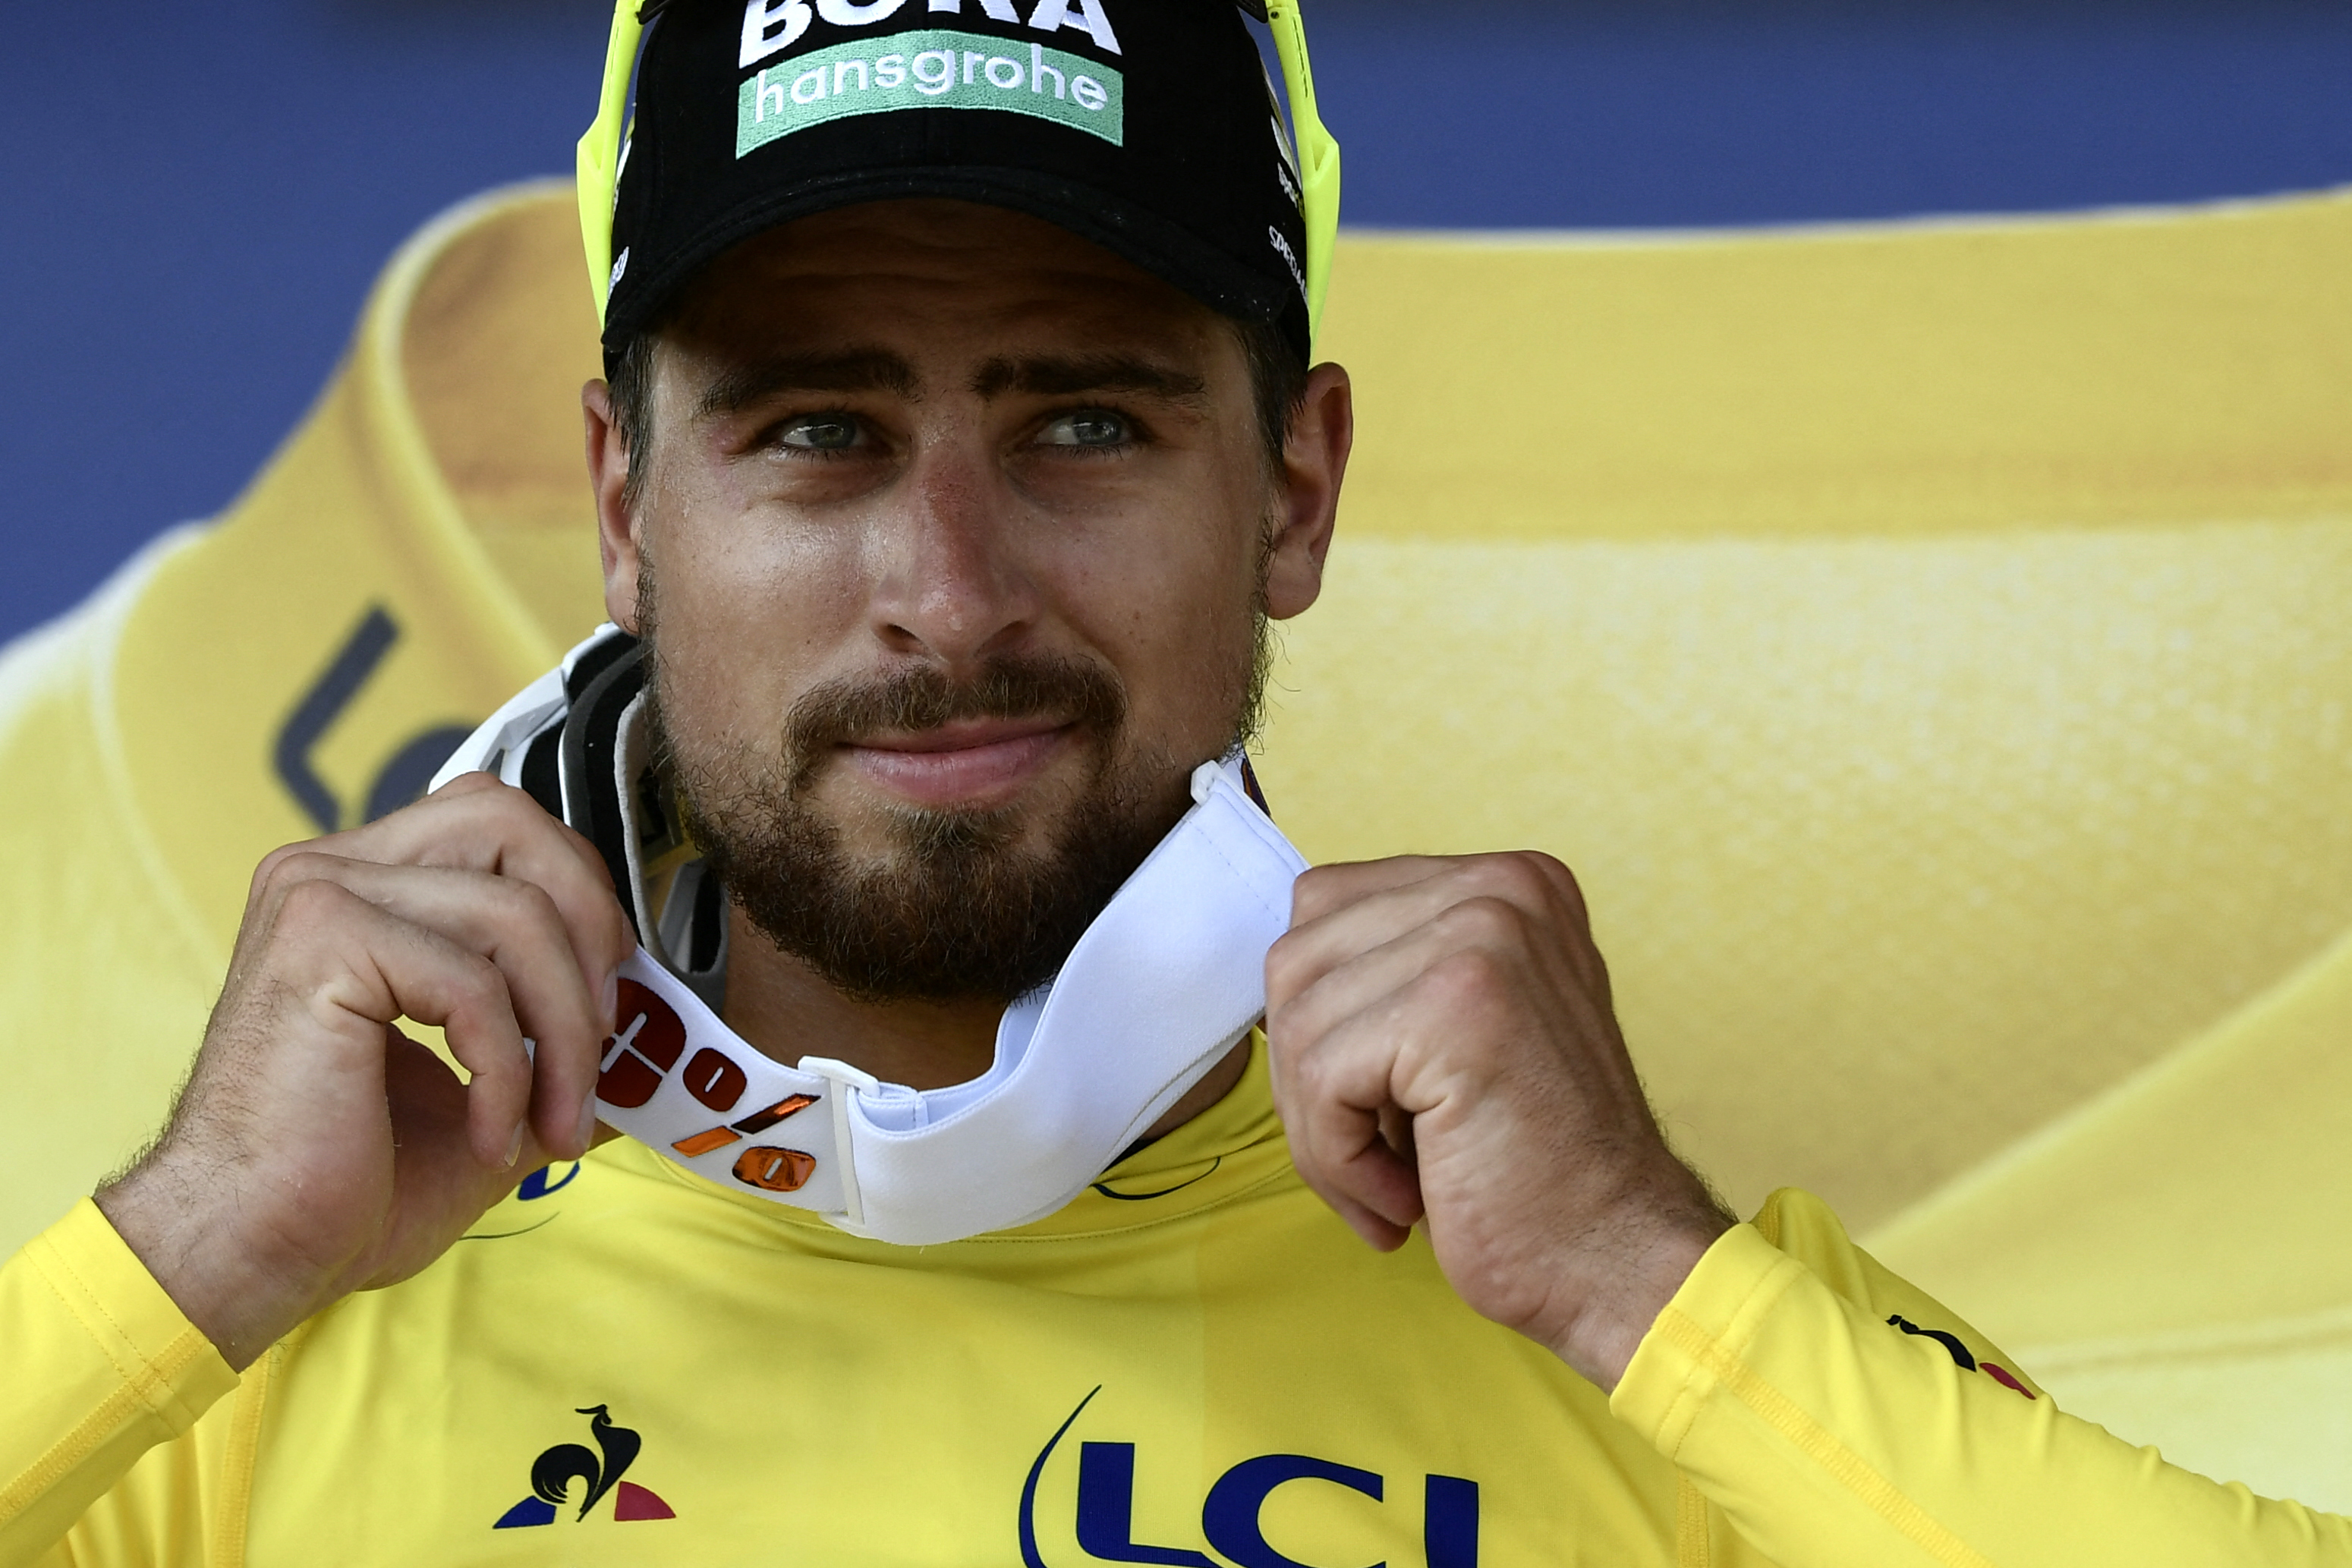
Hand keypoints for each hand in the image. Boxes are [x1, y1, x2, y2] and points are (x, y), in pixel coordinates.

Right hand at [95, 774, 633, 1369]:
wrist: (246, 1253)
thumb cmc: (351, 1184)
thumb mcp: (490, 1092)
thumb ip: (560, 1039)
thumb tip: (653, 1026)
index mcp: (363, 885)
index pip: (502, 823)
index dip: (579, 896)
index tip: (605, 1004)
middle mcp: (330, 869)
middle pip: (513, 825)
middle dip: (588, 932)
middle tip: (598, 1044)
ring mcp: (319, 896)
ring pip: (515, 912)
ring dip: (565, 1031)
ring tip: (556, 1121)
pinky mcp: (321, 944)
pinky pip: (474, 982)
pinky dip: (509, 1070)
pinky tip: (492, 1133)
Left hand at [1265, 852, 1731, 1390]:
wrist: (1620, 1260)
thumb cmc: (1531, 1170)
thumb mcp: (1464, 1033)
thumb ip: (1392, 978)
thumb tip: (1281, 986)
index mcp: (1507, 881)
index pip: (1327, 910)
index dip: (1318, 1022)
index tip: (1368, 1105)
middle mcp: (1500, 886)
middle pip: (1298, 959)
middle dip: (1304, 1077)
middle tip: (1367, 1160)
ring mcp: (1482, 934)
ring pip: (1298, 1020)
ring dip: (1319, 1129)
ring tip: (1390, 1186)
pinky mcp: (1456, 1005)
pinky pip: (1318, 1076)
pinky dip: (1338, 1160)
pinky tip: (1407, 1198)